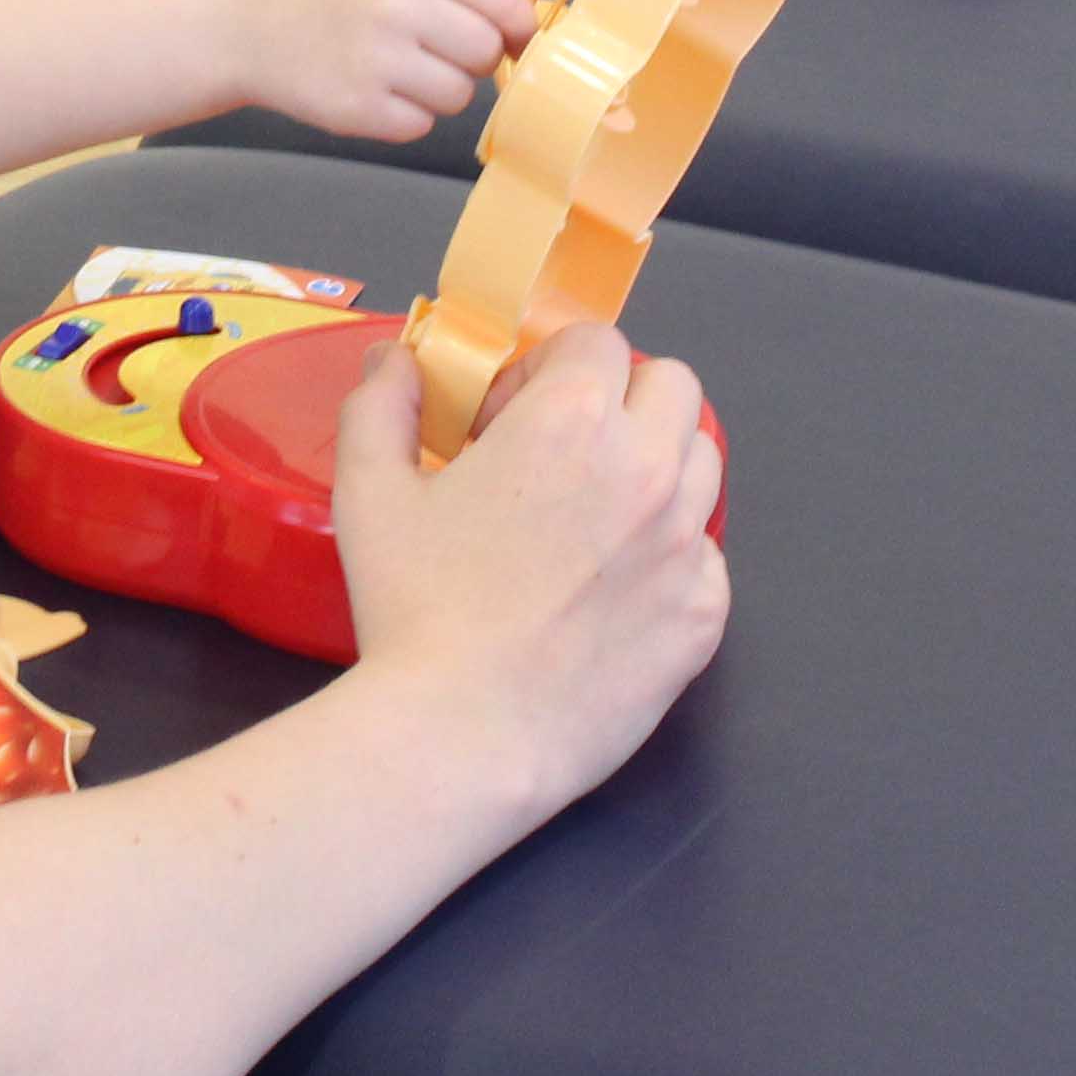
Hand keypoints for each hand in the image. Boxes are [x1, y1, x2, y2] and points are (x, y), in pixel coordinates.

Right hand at [225, 0, 534, 142]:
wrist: (238, 21)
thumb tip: (527, 34)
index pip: (507, 4)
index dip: (516, 30)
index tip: (509, 40)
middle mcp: (398, 2)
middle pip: (486, 53)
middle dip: (469, 59)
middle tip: (429, 50)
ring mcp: (376, 59)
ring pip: (459, 96)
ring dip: (437, 91)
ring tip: (392, 68)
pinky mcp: (357, 109)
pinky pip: (419, 125)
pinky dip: (403, 116)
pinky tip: (368, 88)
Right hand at [326, 328, 726, 811]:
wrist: (463, 736)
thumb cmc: (412, 609)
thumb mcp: (369, 492)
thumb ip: (383, 405)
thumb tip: (399, 360)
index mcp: (571, 421)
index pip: (597, 340)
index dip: (548, 366)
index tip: (510, 414)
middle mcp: (646, 469)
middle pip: (671, 386)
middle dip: (621, 399)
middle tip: (563, 451)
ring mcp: (686, 544)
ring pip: (700, 461)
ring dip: (654, 466)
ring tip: (591, 516)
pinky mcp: (705, 612)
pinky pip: (706, 553)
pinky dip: (668, 554)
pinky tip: (608, 590)